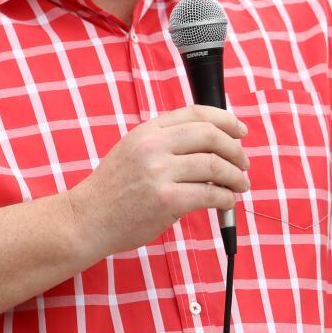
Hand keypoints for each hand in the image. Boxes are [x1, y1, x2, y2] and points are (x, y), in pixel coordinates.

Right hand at [66, 105, 249, 257]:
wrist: (87, 218)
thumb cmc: (113, 189)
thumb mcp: (133, 149)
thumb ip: (166, 141)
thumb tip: (212, 142)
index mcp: (148, 130)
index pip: (196, 114)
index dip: (226, 120)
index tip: (241, 131)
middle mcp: (154, 146)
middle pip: (211, 136)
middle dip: (236, 150)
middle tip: (244, 163)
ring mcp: (159, 173)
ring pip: (215, 166)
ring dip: (236, 176)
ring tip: (241, 185)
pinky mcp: (166, 200)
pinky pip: (209, 194)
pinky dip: (226, 198)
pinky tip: (227, 201)